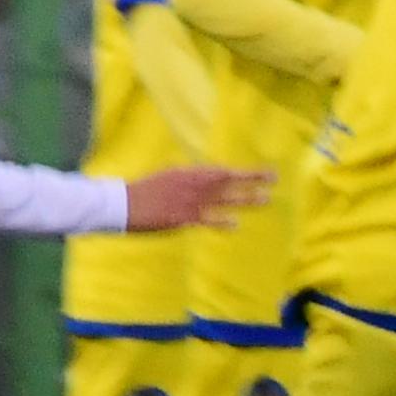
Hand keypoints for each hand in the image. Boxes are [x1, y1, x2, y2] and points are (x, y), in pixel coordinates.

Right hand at [125, 166, 273, 231]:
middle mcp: (192, 184)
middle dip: (251, 180)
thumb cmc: (142, 191)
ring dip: (243, 199)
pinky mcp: (181, 218)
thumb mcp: (166, 177)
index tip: (262, 173)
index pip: (222, 172)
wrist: (123, 203)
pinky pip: (205, 219)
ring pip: (222, 198)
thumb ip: (186, 178)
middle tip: (273, 178)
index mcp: (188, 173)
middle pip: (227, 181)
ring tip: (264, 199)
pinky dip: (220, 221)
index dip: (243, 174)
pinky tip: (234, 224)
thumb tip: (200, 179)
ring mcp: (188, 201)